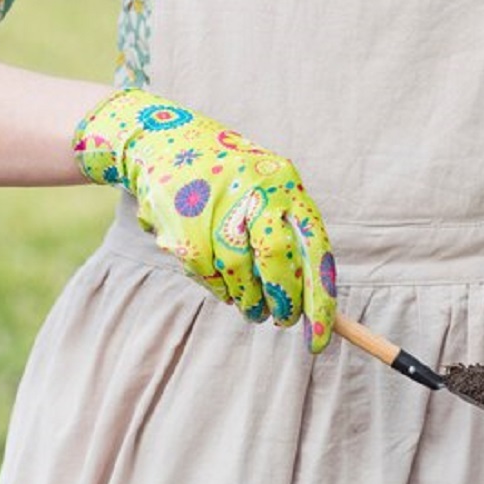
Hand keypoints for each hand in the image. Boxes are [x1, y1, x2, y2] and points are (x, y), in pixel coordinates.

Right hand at [74, 89, 337, 352]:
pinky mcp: (185, 230)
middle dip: (282, 302)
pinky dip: (219, 290)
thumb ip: (290, 237)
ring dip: (248, 301)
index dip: (320, 301)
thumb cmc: (231, 179)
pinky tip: (222, 281)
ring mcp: (216, 210)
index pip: (315, 251)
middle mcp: (255, 192)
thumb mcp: (267, 191)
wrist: (164, 144)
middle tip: (282, 320)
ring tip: (251, 305)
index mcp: (286, 184)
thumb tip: (311, 303)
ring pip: (240, 276)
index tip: (320, 340)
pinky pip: (210, 279)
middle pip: (275, 262)